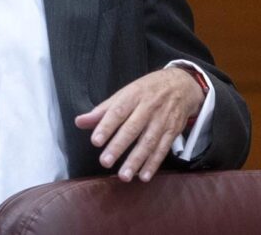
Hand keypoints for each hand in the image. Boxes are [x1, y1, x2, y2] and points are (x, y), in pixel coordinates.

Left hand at [74, 67, 205, 182]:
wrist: (181, 85)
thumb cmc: (146, 91)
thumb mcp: (124, 94)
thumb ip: (102, 110)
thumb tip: (79, 122)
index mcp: (133, 96)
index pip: (117, 111)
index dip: (106, 126)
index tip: (95, 141)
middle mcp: (148, 108)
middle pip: (132, 129)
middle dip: (118, 146)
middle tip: (105, 162)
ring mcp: (162, 120)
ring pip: (148, 142)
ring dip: (136, 160)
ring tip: (123, 176)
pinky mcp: (172, 131)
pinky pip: (162, 149)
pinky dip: (153, 163)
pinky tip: (144, 176)